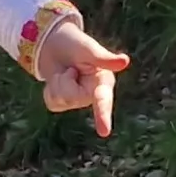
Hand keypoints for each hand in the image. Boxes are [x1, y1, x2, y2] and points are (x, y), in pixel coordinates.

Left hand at [36, 18, 129, 137]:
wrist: (55, 44)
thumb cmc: (75, 43)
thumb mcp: (89, 49)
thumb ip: (104, 58)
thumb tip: (125, 61)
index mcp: (104, 82)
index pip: (103, 100)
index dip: (102, 116)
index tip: (104, 133)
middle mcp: (94, 95)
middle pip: (72, 98)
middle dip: (65, 81)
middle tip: (70, 68)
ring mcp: (79, 102)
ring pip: (61, 101)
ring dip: (57, 83)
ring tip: (65, 72)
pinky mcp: (64, 104)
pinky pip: (52, 104)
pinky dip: (50, 90)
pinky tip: (57, 80)